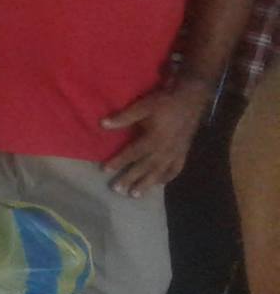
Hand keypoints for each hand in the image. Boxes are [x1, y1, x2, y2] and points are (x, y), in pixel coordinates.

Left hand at [100, 79, 211, 195]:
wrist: (192, 99)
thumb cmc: (165, 101)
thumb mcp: (143, 106)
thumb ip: (124, 117)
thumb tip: (102, 125)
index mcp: (154, 139)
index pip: (132, 153)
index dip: (118, 161)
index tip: (104, 170)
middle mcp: (165, 150)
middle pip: (145, 167)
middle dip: (130, 178)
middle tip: (117, 190)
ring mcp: (176, 153)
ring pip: (160, 172)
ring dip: (147, 184)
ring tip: (134, 195)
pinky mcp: (184, 152)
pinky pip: (176, 169)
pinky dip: (168, 177)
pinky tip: (160, 184)